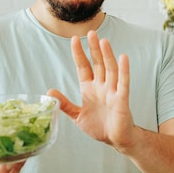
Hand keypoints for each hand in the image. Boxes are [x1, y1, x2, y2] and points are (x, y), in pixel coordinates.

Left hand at [48, 30, 135, 150]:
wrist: (114, 140)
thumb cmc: (98, 127)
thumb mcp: (76, 115)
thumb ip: (64, 104)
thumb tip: (49, 91)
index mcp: (89, 88)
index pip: (83, 67)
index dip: (79, 53)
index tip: (74, 39)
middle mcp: (101, 86)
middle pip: (97, 64)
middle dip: (93, 48)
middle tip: (90, 32)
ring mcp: (112, 91)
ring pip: (110, 69)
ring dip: (107, 55)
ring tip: (104, 41)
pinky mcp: (122, 99)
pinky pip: (123, 83)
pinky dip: (124, 71)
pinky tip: (123, 58)